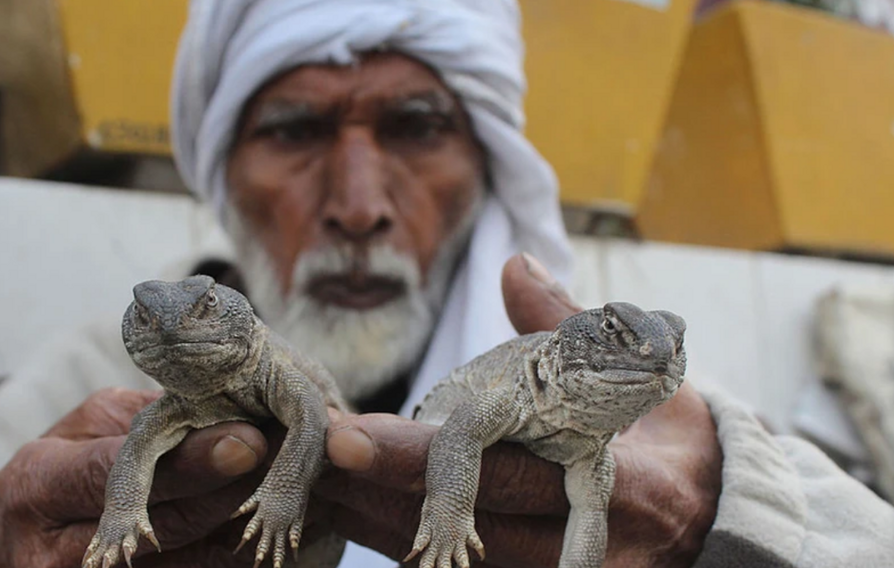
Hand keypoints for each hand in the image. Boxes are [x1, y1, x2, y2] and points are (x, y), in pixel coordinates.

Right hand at [0, 387, 323, 567]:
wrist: (12, 546)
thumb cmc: (58, 471)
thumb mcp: (82, 432)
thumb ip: (141, 423)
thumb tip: (224, 417)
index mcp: (41, 480)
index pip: (118, 467)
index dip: (191, 458)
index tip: (250, 439)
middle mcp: (56, 544)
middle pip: (166, 522)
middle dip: (235, 491)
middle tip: (291, 464)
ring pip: (189, 559)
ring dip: (246, 526)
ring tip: (295, 496)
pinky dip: (233, 557)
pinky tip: (269, 534)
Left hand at [318, 252, 721, 566]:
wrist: (714, 518)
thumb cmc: (668, 434)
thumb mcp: (640, 371)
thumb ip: (568, 322)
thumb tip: (514, 265)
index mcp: (607, 471)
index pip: (501, 469)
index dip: (422, 461)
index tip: (350, 440)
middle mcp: (578, 533)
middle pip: (460, 522)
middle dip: (375, 494)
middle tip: (303, 462)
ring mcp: (556, 567)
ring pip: (454, 555)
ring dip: (377, 522)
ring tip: (310, 487)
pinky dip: (406, 541)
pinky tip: (353, 515)